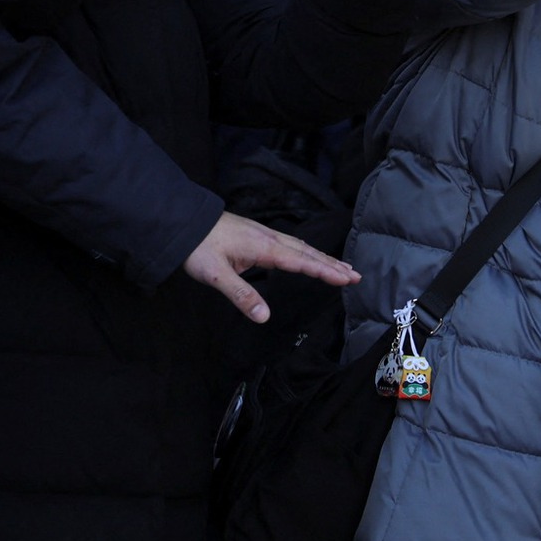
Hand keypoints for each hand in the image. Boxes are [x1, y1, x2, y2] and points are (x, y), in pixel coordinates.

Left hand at [181, 211, 359, 323]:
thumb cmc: (199, 248)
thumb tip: (264, 317)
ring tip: (342, 268)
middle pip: (308, 253)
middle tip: (356, 276)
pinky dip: (307, 252)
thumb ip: (242, 296)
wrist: (184, 222)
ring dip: (323, 258)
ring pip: (302, 247)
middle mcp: (270, 239)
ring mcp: (265, 235)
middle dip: (333, 265)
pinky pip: (291, 244)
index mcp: (264, 247)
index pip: (302, 262)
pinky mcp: (258, 236)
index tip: (347, 279)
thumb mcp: (216, 276)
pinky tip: (309, 256)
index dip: (325, 272)